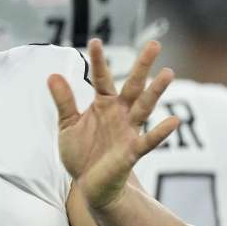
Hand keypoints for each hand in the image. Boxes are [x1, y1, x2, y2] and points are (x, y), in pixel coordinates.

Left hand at [49, 39, 178, 209]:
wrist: (88, 184)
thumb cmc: (81, 153)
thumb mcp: (67, 125)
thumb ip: (64, 101)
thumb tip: (52, 75)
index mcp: (103, 105)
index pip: (102, 78)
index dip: (98, 61)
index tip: (95, 41)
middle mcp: (120, 113)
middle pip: (133, 85)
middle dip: (143, 66)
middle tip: (154, 44)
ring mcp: (128, 131)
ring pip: (145, 107)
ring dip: (156, 91)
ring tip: (168, 72)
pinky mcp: (131, 152)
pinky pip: (148, 141)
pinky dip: (160, 132)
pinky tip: (173, 121)